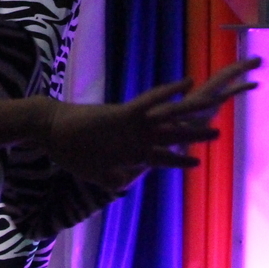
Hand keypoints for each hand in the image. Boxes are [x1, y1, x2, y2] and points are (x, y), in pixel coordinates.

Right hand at [42, 58, 259, 187]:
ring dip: (191, 114)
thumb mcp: (96, 174)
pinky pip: (150, 102)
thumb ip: (113, 179)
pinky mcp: (123, 113)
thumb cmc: (70, 153)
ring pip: (168, 117)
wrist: (51, 132)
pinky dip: (168, 92)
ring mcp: (132, 124)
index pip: (161, 157)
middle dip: (194, 136)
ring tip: (214, 108)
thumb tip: (125, 185)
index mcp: (130, 152)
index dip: (179, 160)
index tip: (196, 163)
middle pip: (171, 136)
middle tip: (217, 134)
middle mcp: (136, 137)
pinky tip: (186, 82)